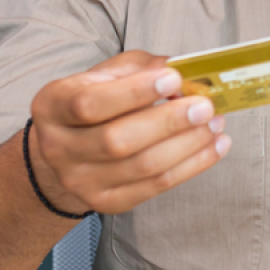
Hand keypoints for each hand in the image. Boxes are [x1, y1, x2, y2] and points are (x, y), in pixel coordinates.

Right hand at [28, 51, 229, 215]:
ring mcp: (80, 181)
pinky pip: (157, 186)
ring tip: (216, 124)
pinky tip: (215, 147)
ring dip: (189, 144)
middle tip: (205, 106)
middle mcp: (58, 147)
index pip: (90, 102)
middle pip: (117, 140)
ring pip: (143, 166)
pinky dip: (193, 165)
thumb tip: (184, 71)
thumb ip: (142, 68)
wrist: (70, 149)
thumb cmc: (98, 100)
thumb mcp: (110, 74)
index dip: (134, 92)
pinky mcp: (107, 202)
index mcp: (52, 106)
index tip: (173, 79)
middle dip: (168, 122)